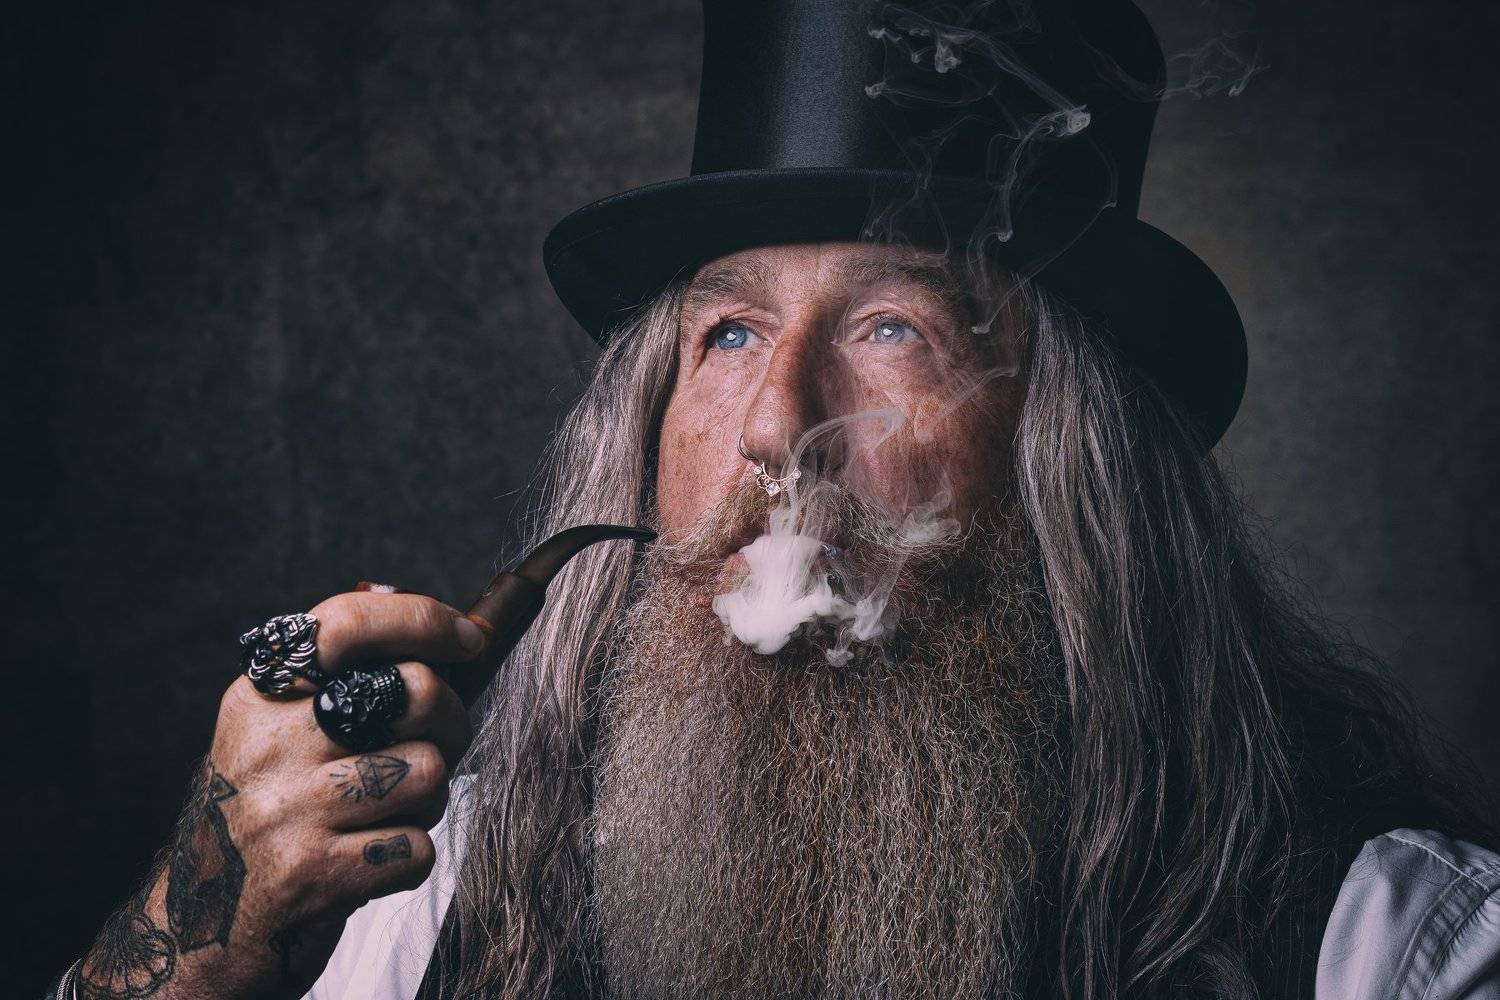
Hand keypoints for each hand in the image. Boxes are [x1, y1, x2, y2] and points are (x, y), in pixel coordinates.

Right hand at [75, 589, 481, 999]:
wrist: (193, 930)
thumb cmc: (263, 820)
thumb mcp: (275, 736)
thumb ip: (334, 676)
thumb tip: (399, 598)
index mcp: (258, 697)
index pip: (345, 624)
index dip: (422, 618)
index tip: (469, 636)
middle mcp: (266, 744)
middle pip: (413, 690)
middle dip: (450, 720)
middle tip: (435, 746)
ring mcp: (285, 809)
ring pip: (428, 772)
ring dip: (428, 801)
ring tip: (386, 816)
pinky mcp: (308, 874)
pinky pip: (417, 847)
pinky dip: (411, 860)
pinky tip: (371, 863)